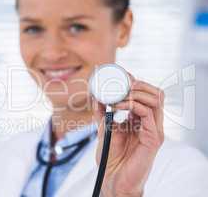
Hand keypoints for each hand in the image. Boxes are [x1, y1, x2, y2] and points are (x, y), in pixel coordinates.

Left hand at [93, 74, 164, 196]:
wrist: (112, 178)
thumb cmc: (110, 155)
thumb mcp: (104, 128)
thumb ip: (102, 112)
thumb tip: (96, 95)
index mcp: (142, 120)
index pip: (147, 95)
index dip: (137, 82)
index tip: (122, 74)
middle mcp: (151, 123)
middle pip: (156, 93)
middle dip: (140, 83)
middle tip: (123, 81)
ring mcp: (154, 130)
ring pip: (156, 100)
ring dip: (136, 92)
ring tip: (120, 92)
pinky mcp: (154, 139)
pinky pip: (147, 113)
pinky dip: (132, 104)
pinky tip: (118, 104)